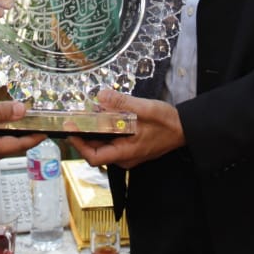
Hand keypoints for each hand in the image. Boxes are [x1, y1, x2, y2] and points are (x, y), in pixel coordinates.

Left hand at [68, 89, 184, 169]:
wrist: (184, 128)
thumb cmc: (166, 122)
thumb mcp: (144, 109)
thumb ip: (122, 103)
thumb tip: (101, 96)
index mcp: (125, 152)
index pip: (94, 157)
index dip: (79, 144)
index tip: (70, 129)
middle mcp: (124, 157)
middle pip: (95, 150)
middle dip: (84, 134)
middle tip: (74, 117)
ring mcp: (127, 153)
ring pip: (103, 144)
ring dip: (94, 130)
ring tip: (87, 113)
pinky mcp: (130, 146)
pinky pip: (112, 140)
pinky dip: (105, 129)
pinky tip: (104, 114)